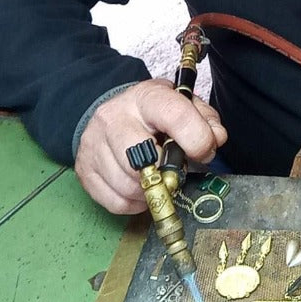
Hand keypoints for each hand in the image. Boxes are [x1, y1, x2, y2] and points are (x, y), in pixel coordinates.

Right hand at [75, 79, 226, 213]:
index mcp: (146, 97)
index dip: (197, 139)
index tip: (204, 152)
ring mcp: (94, 144)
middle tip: (175, 173)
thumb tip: (216, 138)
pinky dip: (135, 203)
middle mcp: (114, 117)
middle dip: (167, 173)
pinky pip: (116, 202)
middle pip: (143, 157)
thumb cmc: (154, 114)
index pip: (175, 116)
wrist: (113, 113)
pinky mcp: (84, 170)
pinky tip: (141, 189)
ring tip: (158, 180)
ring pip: (129, 185)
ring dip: (152, 192)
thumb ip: (205, 120)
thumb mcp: (183, 105)